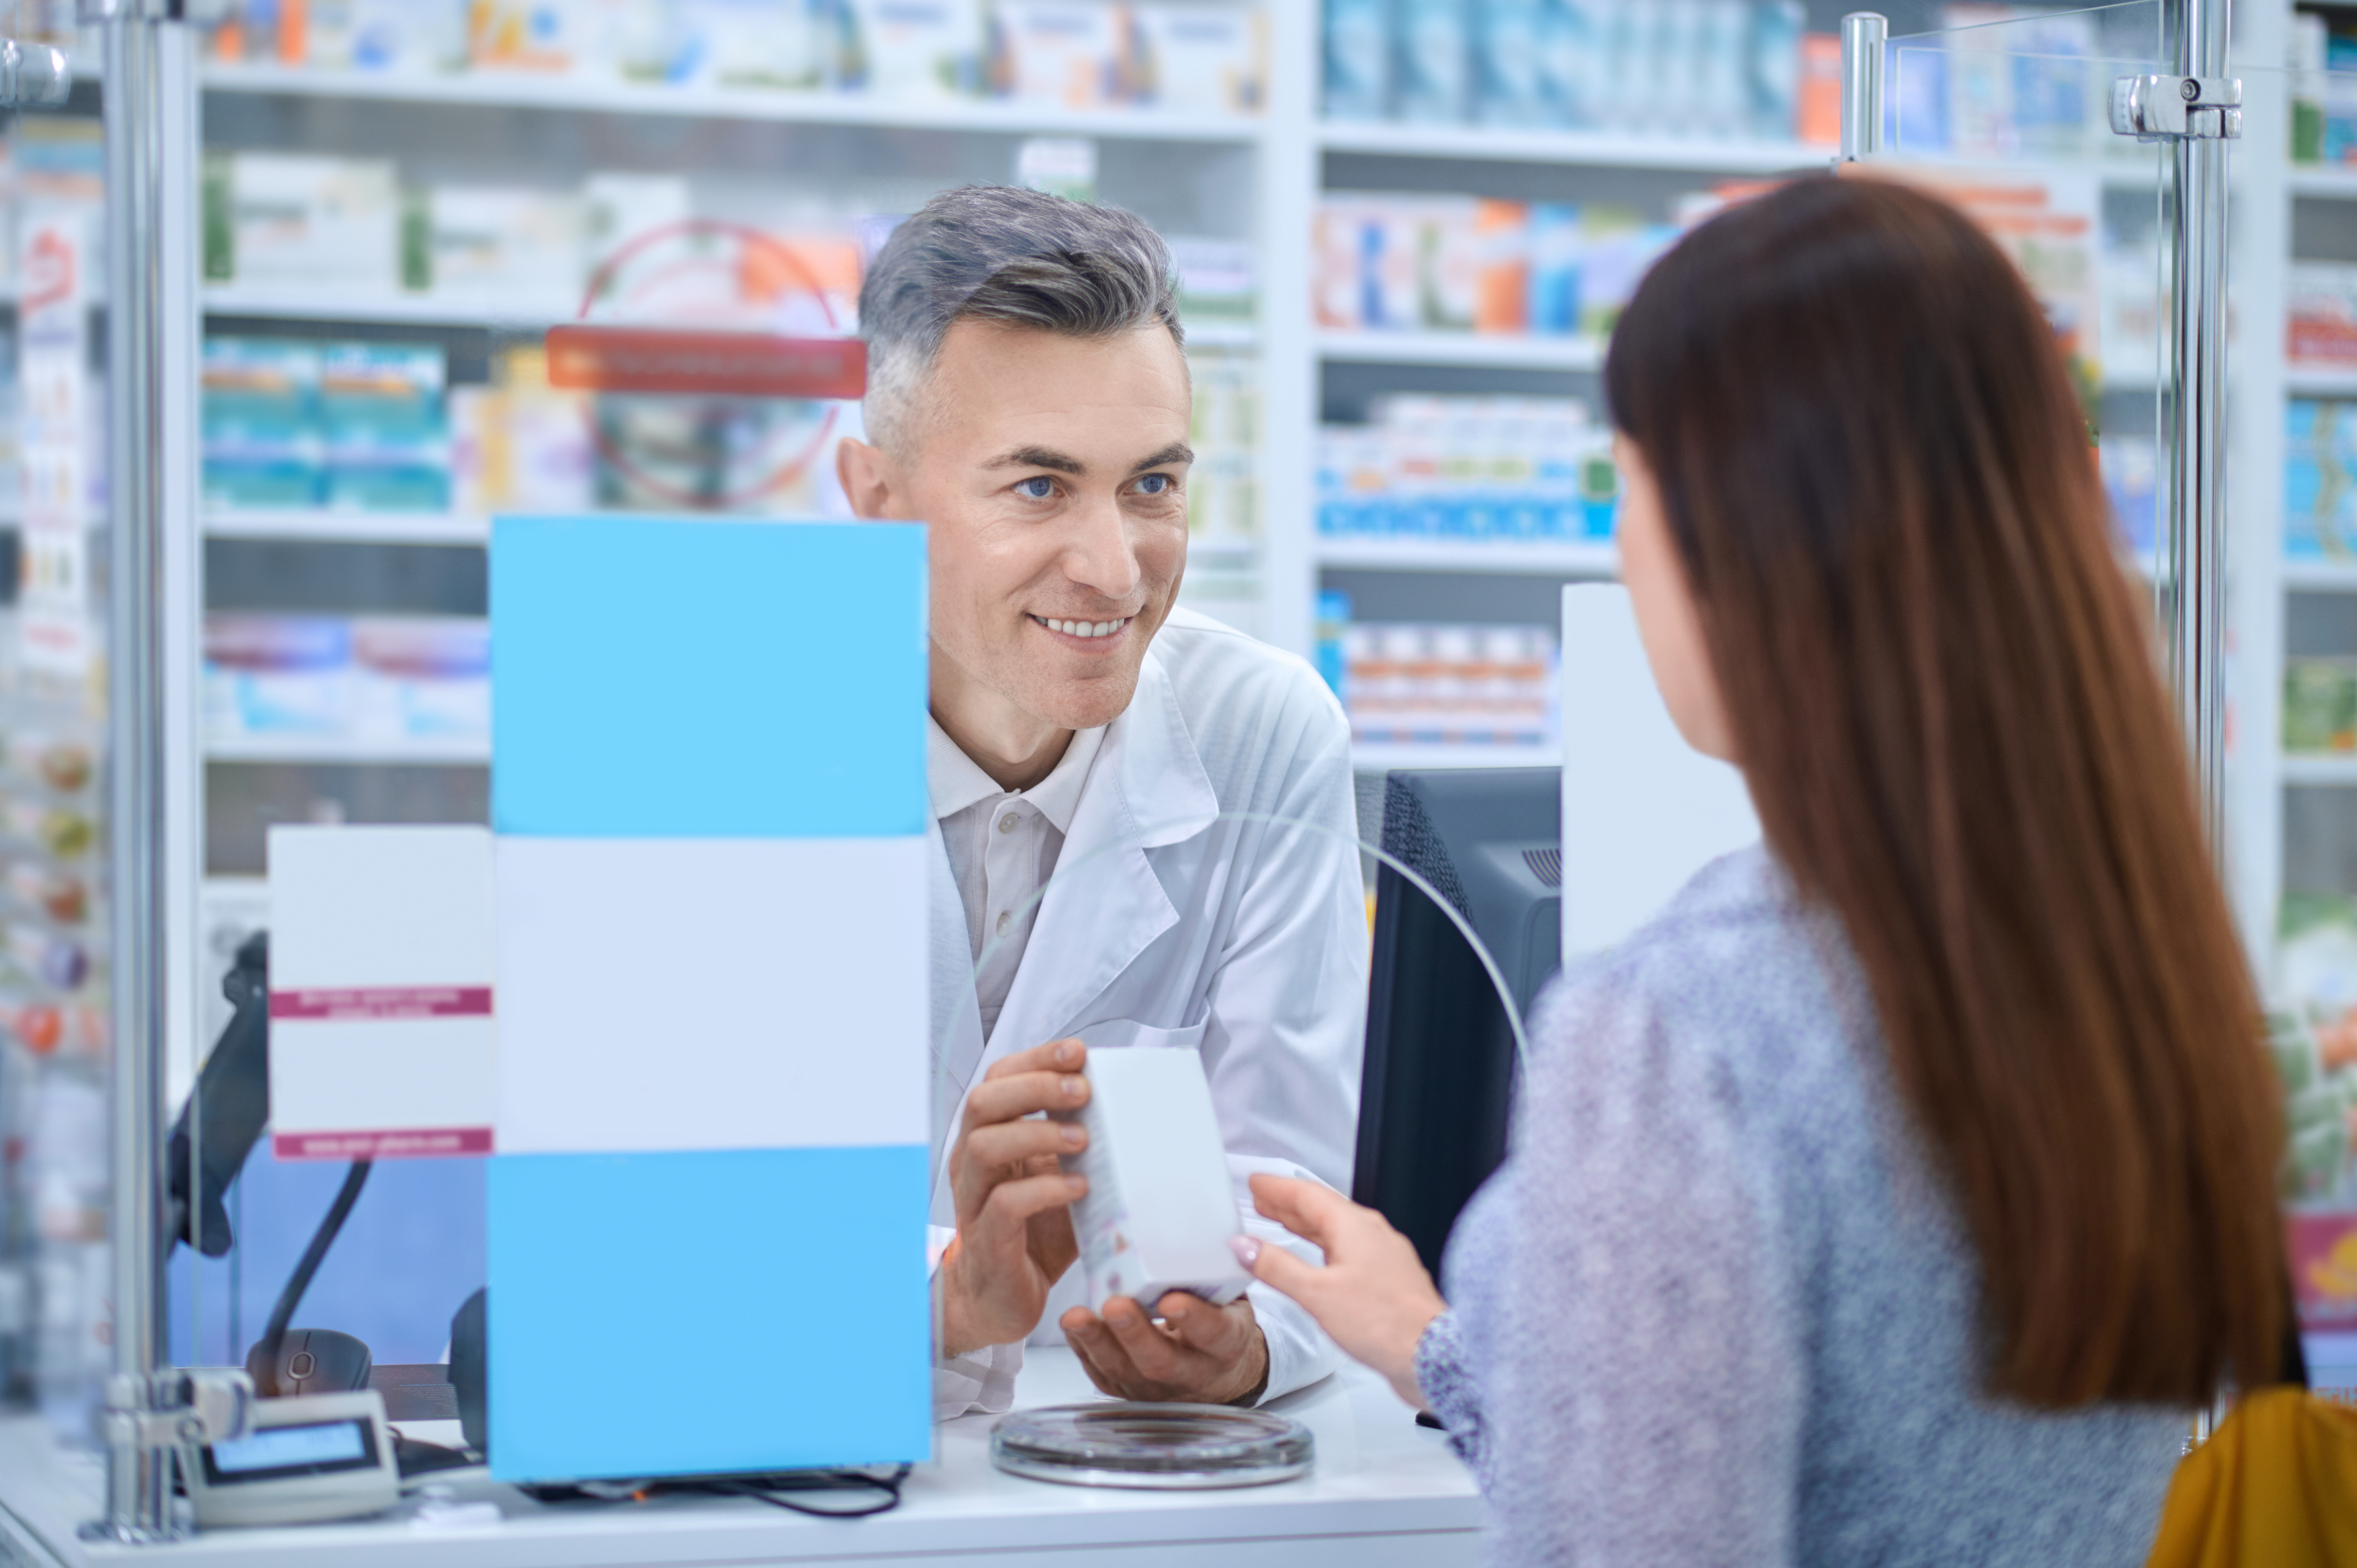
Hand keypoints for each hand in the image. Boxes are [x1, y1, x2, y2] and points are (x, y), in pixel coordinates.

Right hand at [938, 1038, 1091, 1358]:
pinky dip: (1045, 1189)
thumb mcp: (1060, 1177)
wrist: (999, 1299)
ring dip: (1037, 1133)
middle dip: (1035, 1085)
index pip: (999, 1078)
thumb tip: (1134, 1109)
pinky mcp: (987, 1238)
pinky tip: (1078, 1188)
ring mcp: (974, 1199)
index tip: (1078, 1051)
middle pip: (984, 1101)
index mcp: (990, 1136)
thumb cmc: (1033, 1233)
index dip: (1035, 1058)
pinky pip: (1004, 1203)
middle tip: (1082, 1090)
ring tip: (1081, 1138)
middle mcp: (972, 1162)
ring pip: (984, 1145)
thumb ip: (1081, 1144)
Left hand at [1061, 1292, 1269, 1404]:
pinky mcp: (1127, 1389)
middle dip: (1134, 1334)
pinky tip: (1073, 1325)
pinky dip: (1084, 1348)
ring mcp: (1157, 1388)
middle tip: (1115, 1304)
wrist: (1214, 1369)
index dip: (1193, 1319)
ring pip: (1124, 1372)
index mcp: (1226, 1344)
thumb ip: (1217, 1273)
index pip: (1213, 1335)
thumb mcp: (1232, 1299)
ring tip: (1076, 1317)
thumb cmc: (1219, 1320)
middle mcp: (1192, 1373)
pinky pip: (1101, 1373)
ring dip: (1097, 1343)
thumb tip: (1201, 1229)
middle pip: (1161, 1362)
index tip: (1172, 1300)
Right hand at [1237, 1174, 1445, 1408]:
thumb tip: (1246, 1247)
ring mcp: (1384, 1257)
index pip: (1307, 1194)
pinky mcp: (1389, 1281)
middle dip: (1289, 1204)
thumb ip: (1276, 1267)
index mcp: (1355, 1226)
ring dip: (1307, 1226)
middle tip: (1264, 1200)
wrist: (1429, 1354)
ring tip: (1283, 1226)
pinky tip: (1319, 1265)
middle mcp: (1373, 1235)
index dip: (1277, 1188)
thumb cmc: (1386, 1322)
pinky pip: (1350, 1253)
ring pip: (1338, 1232)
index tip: (1258, 1182)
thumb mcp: (1316, 1293)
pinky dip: (1325, 1250)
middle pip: (1323, 1210)